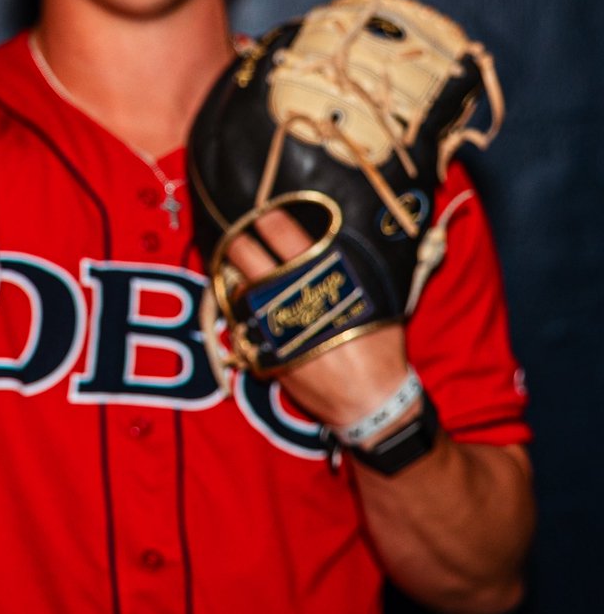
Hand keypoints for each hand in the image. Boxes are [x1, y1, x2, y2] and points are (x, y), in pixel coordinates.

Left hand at [227, 208, 409, 428]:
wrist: (367, 401)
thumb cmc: (378, 347)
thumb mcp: (375, 300)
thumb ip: (353, 270)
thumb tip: (336, 240)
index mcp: (323, 278)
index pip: (285, 236)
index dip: (268, 219)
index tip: (261, 212)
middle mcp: (292, 298)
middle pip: (249, 258)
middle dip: (237, 241)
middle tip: (235, 234)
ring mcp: (274, 324)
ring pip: (240, 289)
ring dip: (236, 276)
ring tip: (238, 267)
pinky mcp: (265, 350)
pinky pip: (242, 321)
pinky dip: (240, 308)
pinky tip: (243, 301)